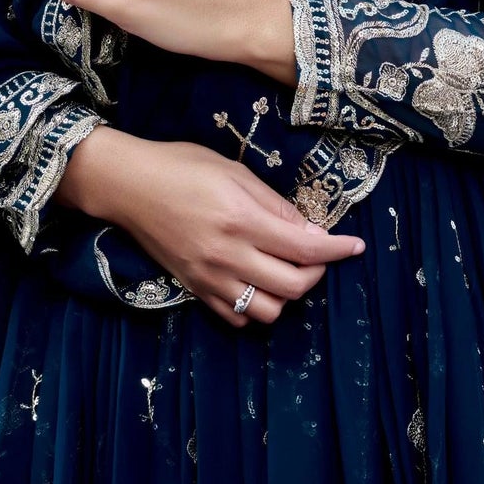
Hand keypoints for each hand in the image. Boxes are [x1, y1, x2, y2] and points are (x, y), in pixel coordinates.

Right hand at [56, 126, 364, 328]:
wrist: (128, 185)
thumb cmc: (182, 165)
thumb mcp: (235, 171)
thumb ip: (275, 205)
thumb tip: (311, 231)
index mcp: (241, 220)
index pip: (305, 249)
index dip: (338, 250)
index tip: (355, 246)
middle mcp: (227, 255)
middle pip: (294, 286)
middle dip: (317, 272)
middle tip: (317, 253)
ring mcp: (209, 278)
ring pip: (269, 311)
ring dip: (287, 294)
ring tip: (285, 269)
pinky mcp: (194, 289)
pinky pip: (236, 317)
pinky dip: (255, 307)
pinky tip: (257, 283)